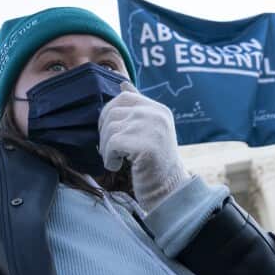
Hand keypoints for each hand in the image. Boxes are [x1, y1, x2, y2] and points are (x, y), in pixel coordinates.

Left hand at [99, 82, 189, 210]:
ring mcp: (153, 128)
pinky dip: (109, 158)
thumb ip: (138, 107)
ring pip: (110, 129)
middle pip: (112, 113)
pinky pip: (112, 144)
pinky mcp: (146, 145)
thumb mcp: (149, 130)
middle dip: (104, 134)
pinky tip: (117, 166)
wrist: (169, 191)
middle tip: (111, 152)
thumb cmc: (154, 163)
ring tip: (116, 160)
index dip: (109, 114)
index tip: (111, 134)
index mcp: (158, 109)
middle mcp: (157, 114)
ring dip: (105, 148)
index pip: (123, 97)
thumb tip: (123, 83)